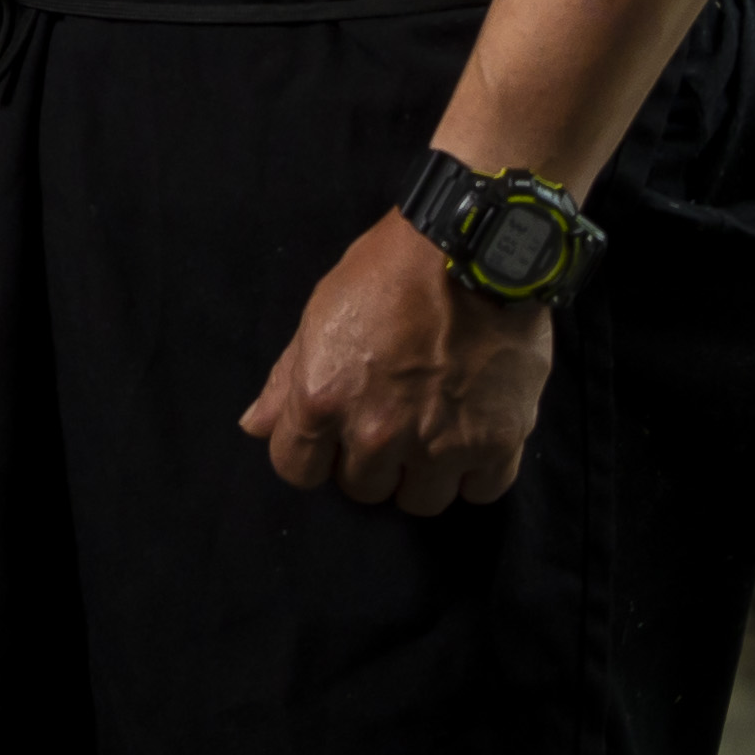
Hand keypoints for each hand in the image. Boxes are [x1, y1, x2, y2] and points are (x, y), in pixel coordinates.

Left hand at [240, 210, 553, 510]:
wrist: (471, 252)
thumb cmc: (386, 274)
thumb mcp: (319, 316)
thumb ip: (286, 381)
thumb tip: (255, 428)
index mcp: (323, 400)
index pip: (297, 470)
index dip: (310, 455)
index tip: (330, 436)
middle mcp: (378, 433)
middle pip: (362, 489)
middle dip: (368, 462)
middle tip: (388, 422)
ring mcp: (441, 444)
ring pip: (420, 501)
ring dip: (422, 475)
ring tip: (431, 433)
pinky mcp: (499, 444)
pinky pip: (480, 492)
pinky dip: (475, 472)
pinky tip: (470, 437)